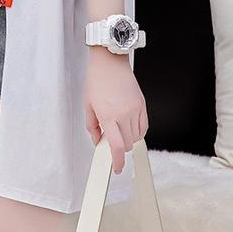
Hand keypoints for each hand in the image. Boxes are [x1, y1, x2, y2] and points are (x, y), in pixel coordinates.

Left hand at [84, 47, 148, 174]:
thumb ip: (92, 126)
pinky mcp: (142, 105)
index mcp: (108, 115)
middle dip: (119, 148)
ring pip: (136, 137)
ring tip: (117, 128)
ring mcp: (135, 109)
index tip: (117, 168)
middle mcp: (124, 114)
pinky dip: (137, 132)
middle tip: (109, 139)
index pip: (116, 146)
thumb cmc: (97, 80)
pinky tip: (128, 126)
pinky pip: (144, 127)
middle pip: (127, 144)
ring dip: (127, 139)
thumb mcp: (88, 105)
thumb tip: (97, 141)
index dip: (118, 161)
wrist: (110, 62)